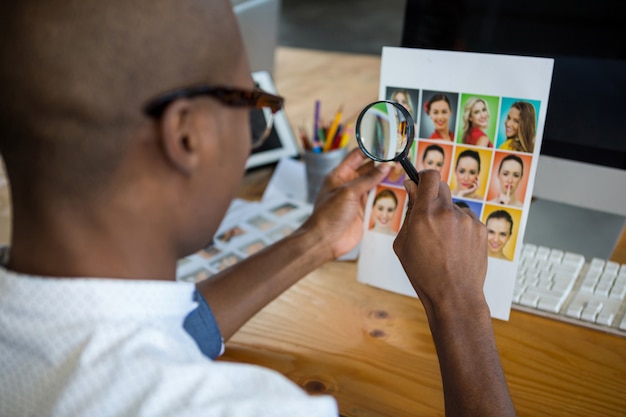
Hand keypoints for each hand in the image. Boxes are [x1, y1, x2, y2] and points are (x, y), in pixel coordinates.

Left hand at [301, 148, 390, 259]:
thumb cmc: (328, 215)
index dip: (371, 150)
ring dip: (388, 182)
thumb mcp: (348, 192)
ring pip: (376, 186)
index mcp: (340, 175)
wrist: (325, 241)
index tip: (387, 145)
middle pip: (370, 171)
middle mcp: (349, 185)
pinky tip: (401, 193)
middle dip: (384, 167)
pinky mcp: (364, 212)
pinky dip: (388, 198)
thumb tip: (385, 167)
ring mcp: (357, 199)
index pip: (357, 156)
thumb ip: (367, 179)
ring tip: (404, 175)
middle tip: (401, 161)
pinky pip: (378, 202)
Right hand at [393, 170, 487, 311]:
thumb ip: (408, 213)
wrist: (454, 295)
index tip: (419, 182)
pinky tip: (455, 247)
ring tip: (443, 241)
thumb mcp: (403, 244)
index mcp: (425, 215)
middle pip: (442, 186)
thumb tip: (412, 188)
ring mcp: (467, 220)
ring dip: (447, 215)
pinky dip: (460, 227)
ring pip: (454, 205)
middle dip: (433, 194)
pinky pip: (467, 218)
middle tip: (427, 212)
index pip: (429, 176)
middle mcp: (448, 213)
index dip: (423, 176)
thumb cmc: (424, 273)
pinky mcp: (481, 229)